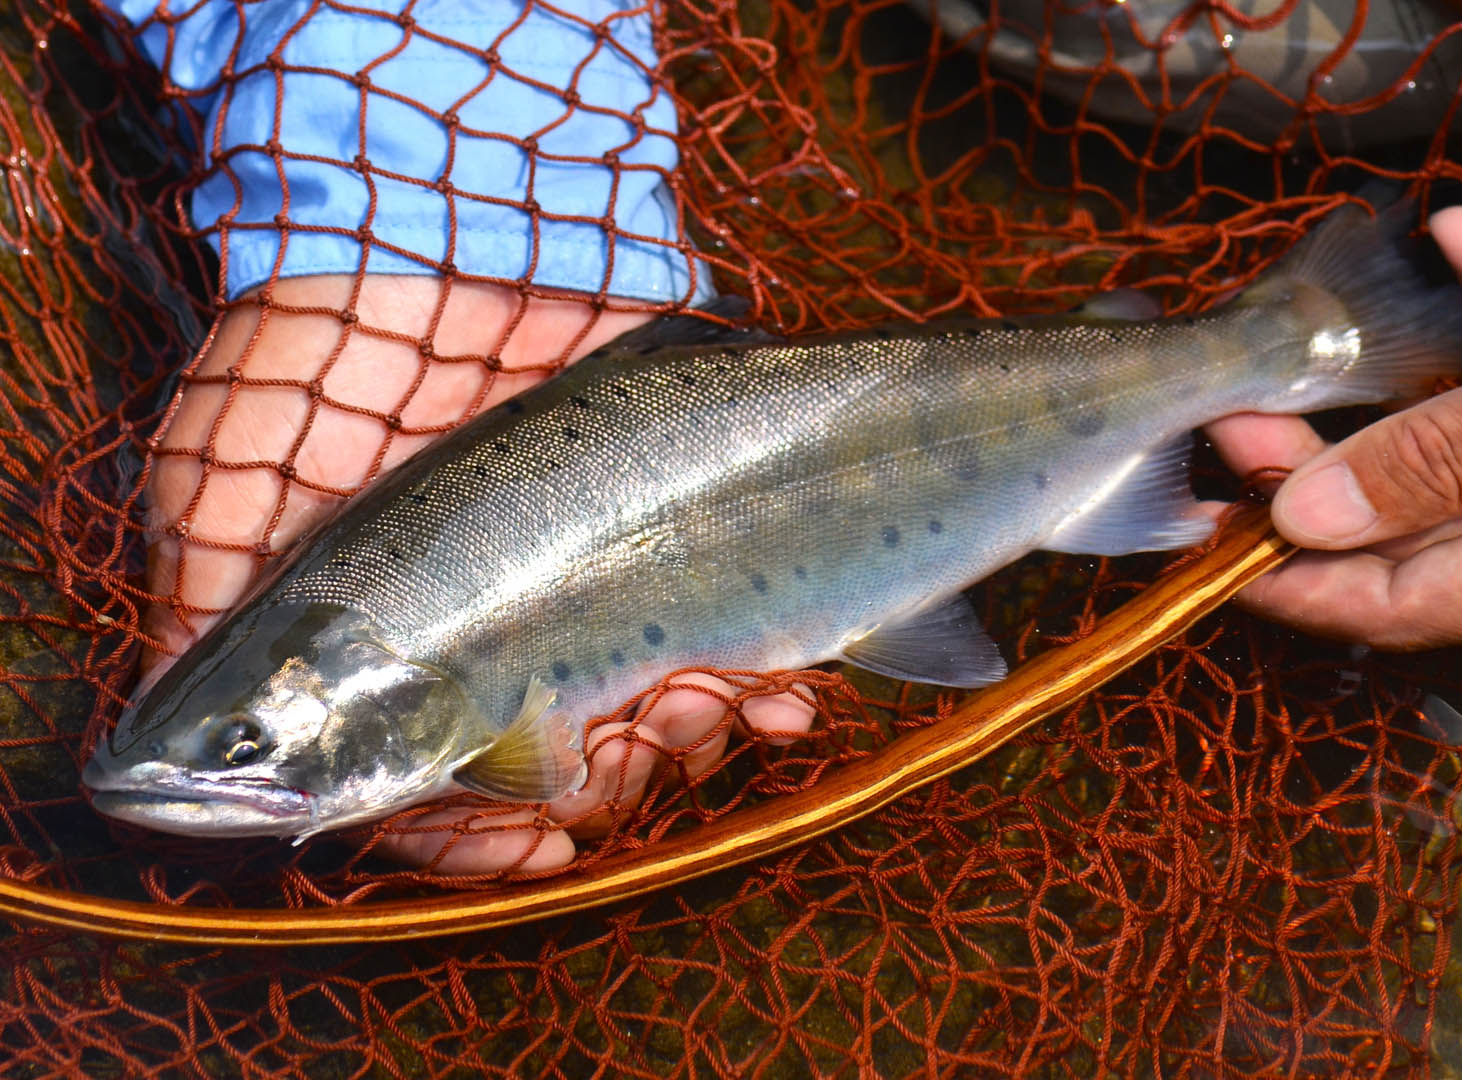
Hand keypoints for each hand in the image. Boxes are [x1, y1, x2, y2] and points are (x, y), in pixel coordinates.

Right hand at [143, 275, 815, 872]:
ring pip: (656, 722)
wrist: (461, 217)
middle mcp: (497, 624)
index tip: (530, 853)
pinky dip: (769, 688)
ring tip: (729, 706)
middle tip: (639, 754)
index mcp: (395, 642)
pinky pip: (736, 647)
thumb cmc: (331, 349)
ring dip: (697, 740)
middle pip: (561, 765)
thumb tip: (183, 764)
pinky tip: (794, 700)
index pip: (431, 786)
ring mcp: (595, 581)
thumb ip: (212, 607)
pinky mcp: (678, 534)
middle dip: (607, 781)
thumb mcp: (226, 477)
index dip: (471, 838)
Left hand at [1208, 206, 1461, 648]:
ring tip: (1299, 345)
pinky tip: (1458, 240)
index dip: (1289, 581)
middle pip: (1411, 521)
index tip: (1202, 542)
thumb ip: (1443, 458)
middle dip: (1311, 467)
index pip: (1395, 603)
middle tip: (1230, 415)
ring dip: (1386, 385)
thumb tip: (1303, 517)